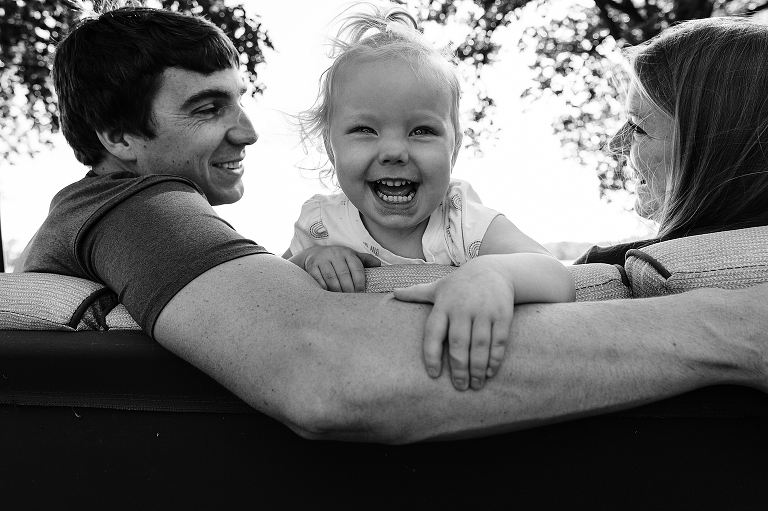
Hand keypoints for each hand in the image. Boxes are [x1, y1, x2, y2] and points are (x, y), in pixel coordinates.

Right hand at [290, 246, 379, 292]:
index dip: (360, 281)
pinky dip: (324, 288)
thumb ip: (365, 260)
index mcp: (347, 253)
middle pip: (344, 274)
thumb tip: (379, 265)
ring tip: (342, 299)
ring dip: (338, 290)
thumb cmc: (338, 258)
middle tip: (353, 299)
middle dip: (349, 288)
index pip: (356, 267)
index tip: (362, 293)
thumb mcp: (351, 256)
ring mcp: (322, 260)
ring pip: (331, 278)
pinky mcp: (312, 266)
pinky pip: (318, 280)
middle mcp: (335, 254)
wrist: (315, 254)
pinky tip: (329, 295)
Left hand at [393, 258, 514, 390]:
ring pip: (480, 345)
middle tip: (460, 387)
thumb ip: (416, 293)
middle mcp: (463, 308)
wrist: (493, 269)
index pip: (433, 333)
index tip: (433, 374)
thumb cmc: (460, 284)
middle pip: (458, 343)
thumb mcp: (438, 287)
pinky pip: (499, 341)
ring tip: (475, 385)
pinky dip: (495, 359)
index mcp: (444, 305)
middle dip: (459, 368)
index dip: (431, 355)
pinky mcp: (502, 314)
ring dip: (478, 368)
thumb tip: (393, 293)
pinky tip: (490, 372)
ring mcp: (484, 311)